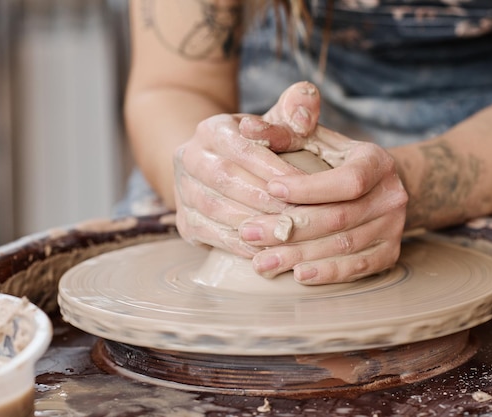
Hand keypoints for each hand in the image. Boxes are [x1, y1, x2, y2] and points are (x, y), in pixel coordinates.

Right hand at [173, 82, 320, 255]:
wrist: (216, 168)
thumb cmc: (258, 147)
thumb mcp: (274, 123)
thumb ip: (295, 109)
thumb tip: (306, 103)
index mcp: (210, 129)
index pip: (243, 148)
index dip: (276, 167)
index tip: (309, 183)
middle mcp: (188, 157)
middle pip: (227, 180)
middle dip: (267, 199)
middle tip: (303, 214)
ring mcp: (182, 192)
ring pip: (217, 210)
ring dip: (255, 223)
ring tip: (290, 233)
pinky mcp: (184, 222)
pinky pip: (212, 236)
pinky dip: (243, 245)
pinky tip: (271, 249)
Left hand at [239, 109, 407, 284]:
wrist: (376, 189)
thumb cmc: (333, 162)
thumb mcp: (314, 141)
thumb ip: (283, 132)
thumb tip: (247, 127)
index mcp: (376, 161)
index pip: (347, 180)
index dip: (308, 188)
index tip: (270, 188)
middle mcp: (391, 195)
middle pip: (339, 217)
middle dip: (290, 226)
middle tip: (249, 232)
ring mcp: (394, 227)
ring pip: (343, 246)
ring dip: (300, 255)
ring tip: (261, 261)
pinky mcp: (389, 254)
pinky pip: (357, 268)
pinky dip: (326, 273)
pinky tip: (297, 275)